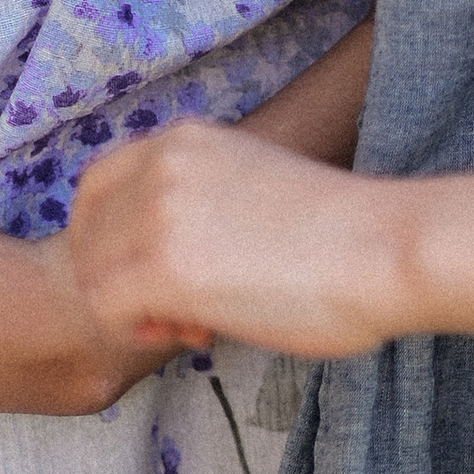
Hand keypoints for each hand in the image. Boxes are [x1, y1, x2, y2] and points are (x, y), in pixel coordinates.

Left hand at [67, 119, 406, 362]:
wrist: (386, 248)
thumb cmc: (341, 230)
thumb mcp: (251, 181)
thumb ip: (200, 199)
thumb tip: (165, 256)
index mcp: (183, 139)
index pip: (96, 187)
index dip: (111, 240)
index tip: (152, 275)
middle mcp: (160, 164)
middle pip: (87, 235)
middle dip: (121, 280)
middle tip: (179, 312)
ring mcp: (158, 213)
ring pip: (93, 276)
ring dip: (133, 312)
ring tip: (196, 326)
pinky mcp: (165, 266)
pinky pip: (110, 310)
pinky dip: (142, 331)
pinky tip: (198, 334)